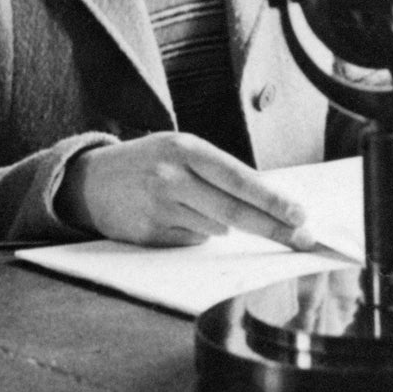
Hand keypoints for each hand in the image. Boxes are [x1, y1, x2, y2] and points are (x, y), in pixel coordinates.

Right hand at [58, 133, 315, 247]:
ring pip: (215, 228)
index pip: (239, 178)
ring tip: (192, 205)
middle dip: (273, 227)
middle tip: (302, 238)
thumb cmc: (147, 163)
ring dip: (221, 224)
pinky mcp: (150, 235)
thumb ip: (218, 172)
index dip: (272, 199)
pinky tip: (173, 218)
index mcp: (185, 149)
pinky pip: (191, 242)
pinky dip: (195, 234)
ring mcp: (159, 208)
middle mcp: (171, 176)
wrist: (90, 181)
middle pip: (234, 210)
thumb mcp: (180, 151)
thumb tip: (268, 202)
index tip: (300, 214)